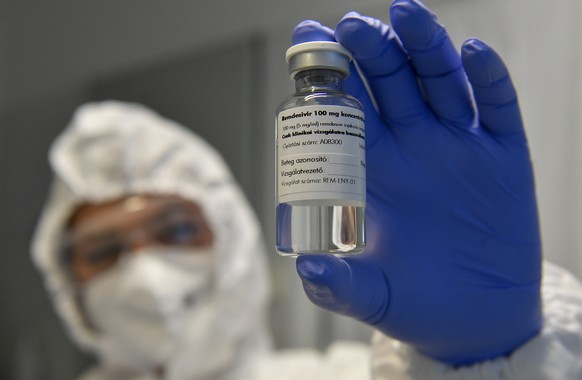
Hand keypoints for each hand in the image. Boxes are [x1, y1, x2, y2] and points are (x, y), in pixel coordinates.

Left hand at [294, 0, 541, 364]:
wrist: (476, 319)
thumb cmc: (416, 303)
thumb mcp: (371, 297)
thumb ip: (338, 285)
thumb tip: (306, 270)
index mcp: (374, 170)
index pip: (347, 109)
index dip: (328, 75)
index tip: (306, 39)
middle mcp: (414, 147)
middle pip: (390, 82)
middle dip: (371, 50)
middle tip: (350, 25)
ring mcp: (460, 147)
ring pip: (440, 82)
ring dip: (424, 46)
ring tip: (405, 13)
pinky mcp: (504, 158)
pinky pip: (498, 108)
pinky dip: (488, 78)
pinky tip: (472, 52)